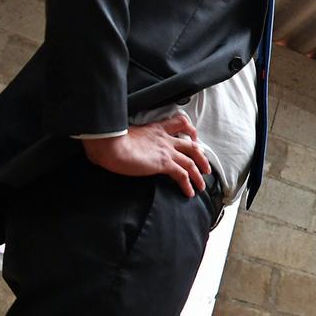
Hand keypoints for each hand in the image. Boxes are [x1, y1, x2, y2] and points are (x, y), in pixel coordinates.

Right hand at [81, 114, 209, 196]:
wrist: (110, 145)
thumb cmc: (112, 140)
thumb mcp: (127, 134)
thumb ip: (134, 138)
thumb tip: (128, 146)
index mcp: (156, 129)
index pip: (179, 123)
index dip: (190, 130)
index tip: (194, 137)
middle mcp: (165, 139)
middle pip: (192, 146)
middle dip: (201, 157)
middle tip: (206, 167)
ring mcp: (166, 151)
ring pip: (191, 162)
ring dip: (198, 175)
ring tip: (201, 185)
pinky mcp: (164, 163)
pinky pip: (182, 175)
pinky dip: (188, 185)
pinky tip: (189, 192)